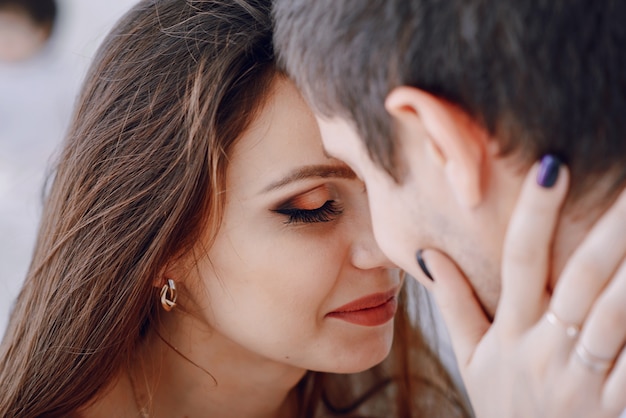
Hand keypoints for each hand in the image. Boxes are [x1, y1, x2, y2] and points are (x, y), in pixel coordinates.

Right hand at [420, 162, 625, 417]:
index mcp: (511, 333)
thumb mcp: (471, 360)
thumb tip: (429, 255)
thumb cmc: (506, 409)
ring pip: (617, 315)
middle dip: (608, 228)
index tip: (551, 166)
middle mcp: (546, 350)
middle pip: (580, 279)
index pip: (518, 261)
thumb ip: (453, 304)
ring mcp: (584, 379)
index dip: (534, 214)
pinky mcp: (616, 403)